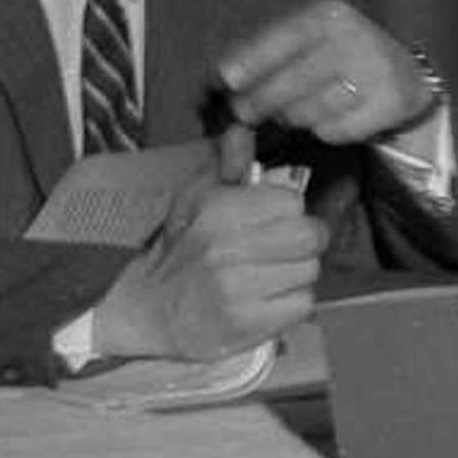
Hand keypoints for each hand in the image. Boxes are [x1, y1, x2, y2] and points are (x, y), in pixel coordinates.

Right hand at [91, 137, 328, 360]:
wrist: (147, 311)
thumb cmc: (179, 251)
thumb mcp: (194, 199)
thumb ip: (225, 164)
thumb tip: (242, 132)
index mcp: (217, 212)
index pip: (292, 201)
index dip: (288, 211)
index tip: (273, 220)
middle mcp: (227, 249)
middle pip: (310, 236)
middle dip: (303, 241)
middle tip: (281, 248)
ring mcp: (238, 289)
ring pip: (310, 270)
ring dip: (297, 273)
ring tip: (267, 275)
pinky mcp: (248, 324)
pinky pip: (302, 304)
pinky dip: (291, 303)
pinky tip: (266, 299)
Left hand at [216, 0, 437, 145]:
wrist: (407, 75)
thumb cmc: (341, 57)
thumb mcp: (308, 39)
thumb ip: (266, 51)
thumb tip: (220, 77)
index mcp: (330, 15)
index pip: (282, 40)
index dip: (251, 62)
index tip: (225, 80)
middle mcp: (356, 38)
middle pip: (290, 83)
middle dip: (259, 102)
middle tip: (245, 111)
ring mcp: (377, 71)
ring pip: (308, 111)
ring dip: (293, 118)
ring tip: (295, 111)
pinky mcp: (390, 103)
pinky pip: (335, 130)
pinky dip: (325, 130)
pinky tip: (330, 119)